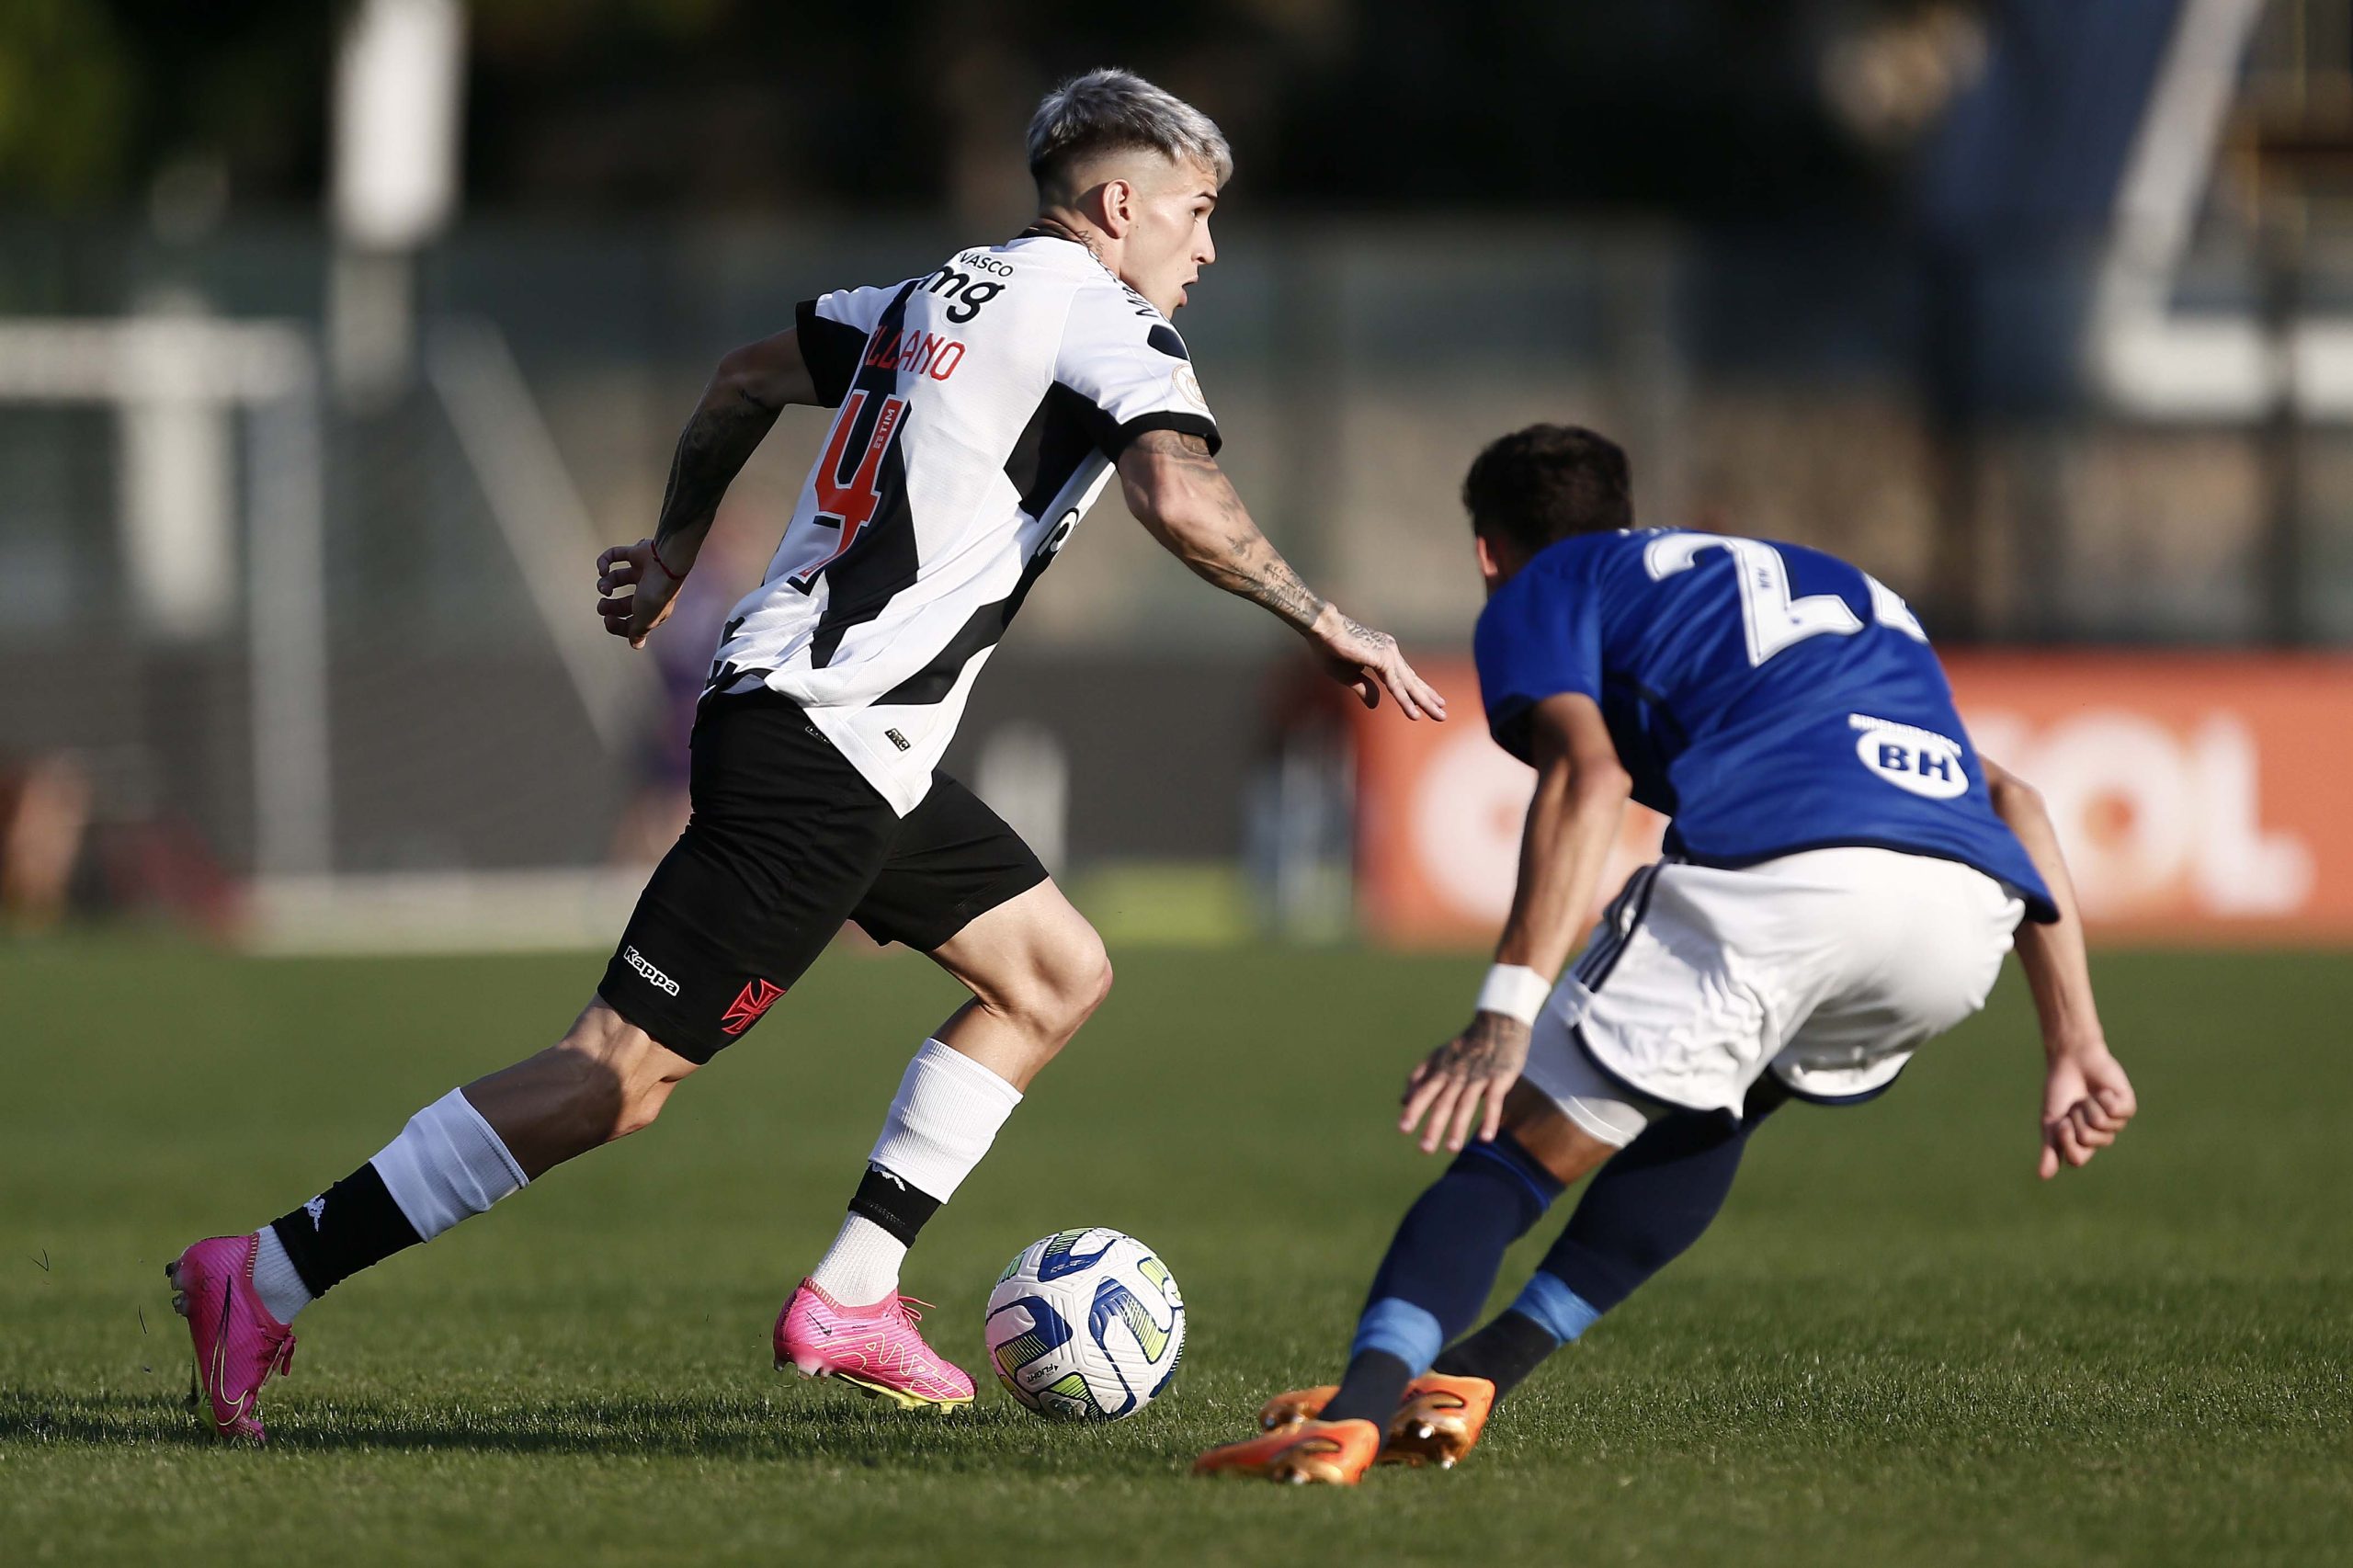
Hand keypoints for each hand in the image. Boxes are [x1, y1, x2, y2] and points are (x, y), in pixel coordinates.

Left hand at [597, 540, 685, 649]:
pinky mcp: (636, 554)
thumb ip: (637, 632)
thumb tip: (636, 645)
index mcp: (652, 610)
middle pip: (622, 603)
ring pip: (615, 579)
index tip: (608, 620)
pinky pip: (614, 556)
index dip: (617, 624)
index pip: (631, 622)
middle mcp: (647, 592)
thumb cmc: (658, 594)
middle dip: (609, 606)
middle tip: (602, 606)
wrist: (666, 563)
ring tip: (604, 588)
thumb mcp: (646, 619)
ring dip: (604, 584)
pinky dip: (604, 562)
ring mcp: (642, 572)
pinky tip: (603, 569)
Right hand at [1306, 604, 1446, 720]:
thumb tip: (1376, 705)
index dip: (1418, 690)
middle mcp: (1390, 652)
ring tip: (1440, 716)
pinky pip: (1396, 686)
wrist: (1322, 631)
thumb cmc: (1329, 649)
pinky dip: (1406, 701)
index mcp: (1382, 654)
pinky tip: (1415, 714)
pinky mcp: (1383, 659)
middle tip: (1443, 713)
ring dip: (1425, 702)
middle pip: (1412, 680)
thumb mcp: (1347, 676)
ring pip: (1409, 685)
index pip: (1404, 676)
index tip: (1432, 701)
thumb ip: (1364, 689)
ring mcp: (1389, 654)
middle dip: (1428, 698)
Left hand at [1400, 1011, 1530, 1152]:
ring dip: (1458, 1127)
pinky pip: (1493, 1101)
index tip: (1403, 1129)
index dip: (1414, 1110)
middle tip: (1424, 1149)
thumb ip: (1420, 1078)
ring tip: (1451, 1149)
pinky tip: (1485, 1137)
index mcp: (1441, 1071)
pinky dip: (1489, 1119)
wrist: (1498, 1024)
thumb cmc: (1465, 1045)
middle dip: (1433, 1126)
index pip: (1424, 1093)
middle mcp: (1457, 1075)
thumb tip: (1402, 1101)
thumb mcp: (1438, 1057)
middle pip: (1443, 1103)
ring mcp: (1478, 1077)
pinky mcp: (1499, 1079)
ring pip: (1466, 1104)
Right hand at [2037, 1041, 2135, 1179]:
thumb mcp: (2051, 1123)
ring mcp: (2116, 1122)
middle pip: (2088, 1140)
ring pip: (2102, 1125)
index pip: (2077, 1159)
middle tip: (2076, 1104)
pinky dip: (2103, 1098)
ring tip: (2088, 1095)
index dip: (2066, 1141)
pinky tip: (2103, 1090)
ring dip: (2088, 1106)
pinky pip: (2116, 1112)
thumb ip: (2050, 1149)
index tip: (2061, 1123)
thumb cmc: (2060, 1091)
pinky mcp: (2127, 1107)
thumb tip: (2043, 1177)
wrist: (2071, 1061)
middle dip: (2076, 1118)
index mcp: (2083, 1142)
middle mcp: (2101, 1135)